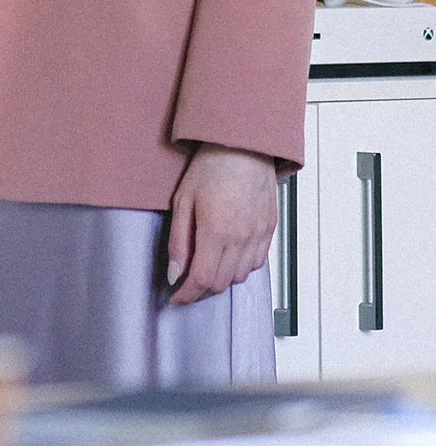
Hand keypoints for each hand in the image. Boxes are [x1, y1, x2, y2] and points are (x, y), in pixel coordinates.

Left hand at [166, 143, 278, 306]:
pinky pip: (256, 263)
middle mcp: (242, 238)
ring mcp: (259, 235)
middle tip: (185, 286)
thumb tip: (174, 273)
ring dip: (220, 281)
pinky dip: (240, 269)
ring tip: (203, 272)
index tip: (176, 298)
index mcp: (217, 230)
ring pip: (240, 276)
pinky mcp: (270, 230)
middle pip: (222, 282)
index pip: (203, 279)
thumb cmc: (210, 167)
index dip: (187, 294)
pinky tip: (226, 259)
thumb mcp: (182, 201)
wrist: (243, 146)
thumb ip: (179, 241)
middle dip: (201, 290)